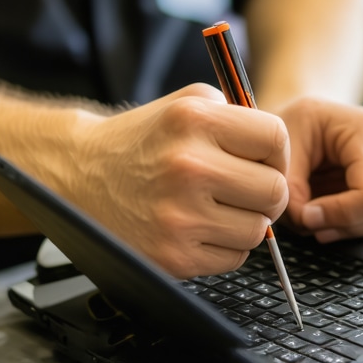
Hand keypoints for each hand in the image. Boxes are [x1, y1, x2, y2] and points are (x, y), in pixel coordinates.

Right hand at [72, 83, 288, 278]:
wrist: (83, 174)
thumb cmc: (143, 140)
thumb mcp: (186, 104)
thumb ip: (237, 116)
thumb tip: (279, 150)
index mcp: (194, 121)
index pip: (275, 138)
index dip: (277, 152)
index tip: (264, 160)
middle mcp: (187, 168)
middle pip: (275, 192)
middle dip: (267, 191)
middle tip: (246, 188)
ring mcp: (179, 218)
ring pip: (258, 231)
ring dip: (246, 221)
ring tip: (218, 206)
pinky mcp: (173, 256)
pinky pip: (233, 258)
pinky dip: (225, 245)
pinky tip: (201, 227)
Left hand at [278, 98, 362, 241]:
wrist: (310, 120)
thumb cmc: (298, 127)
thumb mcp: (282, 150)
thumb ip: (291, 188)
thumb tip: (305, 220)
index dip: (337, 215)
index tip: (306, 216)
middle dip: (338, 223)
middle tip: (304, 218)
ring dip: (345, 226)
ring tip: (315, 212)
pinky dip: (353, 223)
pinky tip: (330, 210)